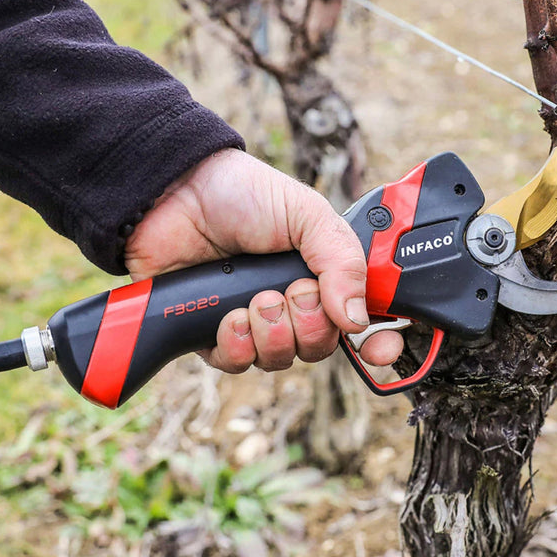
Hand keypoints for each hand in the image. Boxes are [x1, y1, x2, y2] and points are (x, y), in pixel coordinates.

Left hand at [124, 148, 402, 372]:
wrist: (176, 193)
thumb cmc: (243, 193)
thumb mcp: (307, 213)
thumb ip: (341, 261)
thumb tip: (358, 319)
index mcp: (324, 274)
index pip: (363, 320)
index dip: (378, 342)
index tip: (380, 350)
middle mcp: (293, 302)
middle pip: (320, 346)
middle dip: (310, 326)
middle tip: (292, 292)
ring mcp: (254, 320)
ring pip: (280, 359)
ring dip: (272, 335)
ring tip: (256, 300)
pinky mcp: (213, 333)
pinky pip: (236, 364)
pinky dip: (237, 346)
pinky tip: (229, 317)